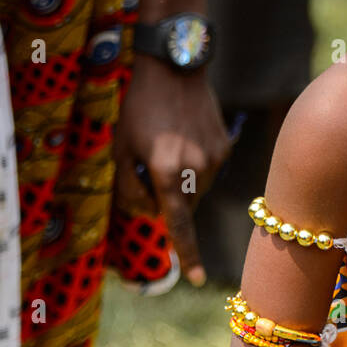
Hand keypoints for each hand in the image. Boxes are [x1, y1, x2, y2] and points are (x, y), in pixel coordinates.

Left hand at [113, 57, 230, 285]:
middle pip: (182, 206)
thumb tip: (148, 212)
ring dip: (181, 183)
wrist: (176, 67)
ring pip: (196, 190)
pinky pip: (208, 171)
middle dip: (166, 201)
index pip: (178, 222)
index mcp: (164, 169)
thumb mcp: (121, 148)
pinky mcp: (225, 145)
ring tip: (167, 148)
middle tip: (147, 170)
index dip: (188, 253)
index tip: (198, 279)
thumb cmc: (140, 108)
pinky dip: (194, 166)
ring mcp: (215, 156)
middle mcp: (195, 167)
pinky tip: (183, 138)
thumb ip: (129, 188)